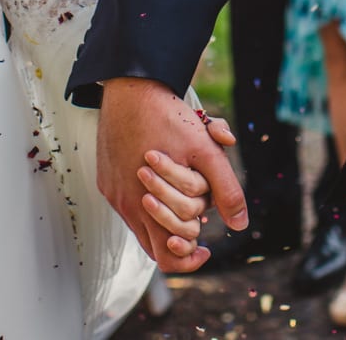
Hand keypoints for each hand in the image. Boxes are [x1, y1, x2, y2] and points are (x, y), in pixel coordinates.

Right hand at [97, 77, 246, 270]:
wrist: (131, 87)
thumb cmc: (169, 118)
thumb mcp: (206, 153)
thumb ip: (225, 189)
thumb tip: (240, 224)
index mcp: (146, 205)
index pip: (166, 255)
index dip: (188, 258)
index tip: (206, 249)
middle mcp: (124, 203)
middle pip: (155, 242)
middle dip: (181, 232)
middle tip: (199, 218)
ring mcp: (112, 191)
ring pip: (141, 221)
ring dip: (165, 215)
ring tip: (184, 195)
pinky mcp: (105, 178)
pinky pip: (127, 202)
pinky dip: (147, 199)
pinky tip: (162, 178)